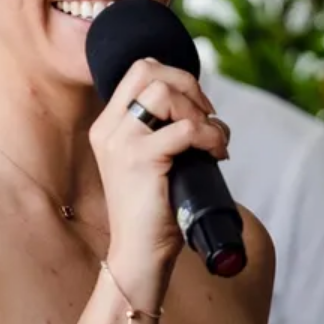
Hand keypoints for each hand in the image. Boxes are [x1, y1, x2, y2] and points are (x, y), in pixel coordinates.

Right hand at [89, 58, 229, 306]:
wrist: (138, 254)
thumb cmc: (153, 212)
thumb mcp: (149, 163)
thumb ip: (161, 132)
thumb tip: (204, 108)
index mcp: (107, 127)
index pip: (138, 71)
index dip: (176, 77)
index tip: (198, 107)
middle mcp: (108, 129)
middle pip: (147, 70)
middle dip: (188, 85)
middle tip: (208, 117)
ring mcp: (121, 143)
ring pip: (164, 92)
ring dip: (199, 111)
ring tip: (213, 140)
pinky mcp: (140, 159)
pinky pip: (187, 128)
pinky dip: (211, 136)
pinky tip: (217, 155)